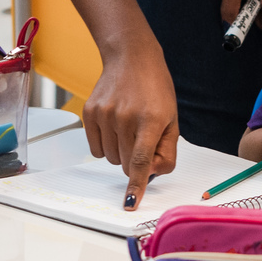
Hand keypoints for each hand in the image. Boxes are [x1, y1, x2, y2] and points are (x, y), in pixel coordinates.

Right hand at [80, 44, 178, 207]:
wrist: (131, 58)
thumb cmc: (155, 89)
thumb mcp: (171, 120)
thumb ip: (165, 151)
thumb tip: (150, 175)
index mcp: (150, 120)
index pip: (140, 161)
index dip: (136, 184)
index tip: (131, 202)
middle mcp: (125, 117)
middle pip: (125, 164)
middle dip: (135, 162)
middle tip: (142, 140)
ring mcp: (104, 114)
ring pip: (110, 158)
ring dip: (120, 152)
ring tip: (129, 128)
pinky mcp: (89, 112)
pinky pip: (96, 148)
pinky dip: (106, 145)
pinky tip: (115, 126)